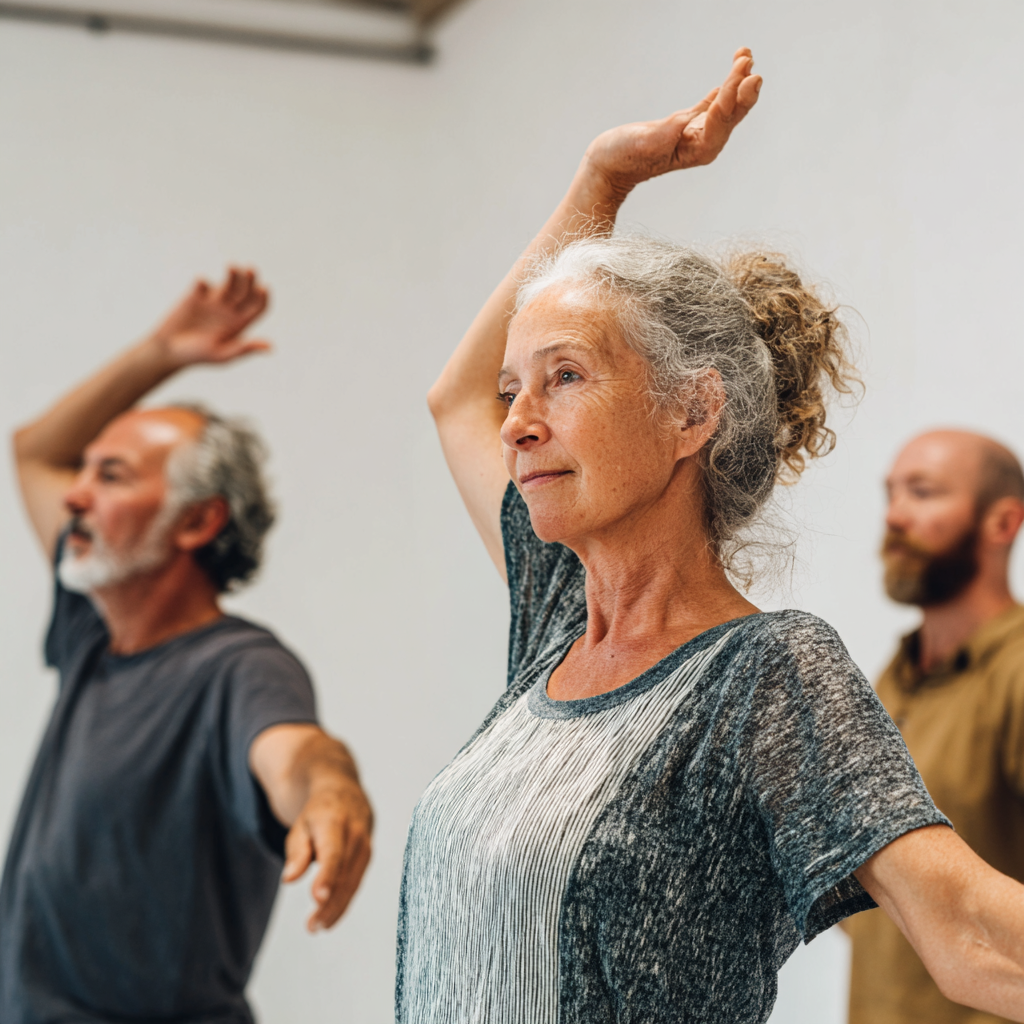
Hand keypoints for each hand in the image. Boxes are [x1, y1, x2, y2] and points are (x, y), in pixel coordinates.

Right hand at [149, 266, 270, 368]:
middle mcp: (230, 310)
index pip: (258, 306)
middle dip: (250, 279)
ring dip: (233, 274)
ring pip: (229, 283)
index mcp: (240, 324)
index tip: (263, 288)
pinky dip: (203, 282)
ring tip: (232, 267)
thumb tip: (271, 347)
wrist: (169, 350)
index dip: (263, 297)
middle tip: (251, 269)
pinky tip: (201, 284)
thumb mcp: (223, 354)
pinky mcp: (195, 296)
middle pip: (246, 291)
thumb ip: (245, 348)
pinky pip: (203, 284)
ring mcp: (213, 301)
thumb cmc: (197, 356)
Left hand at [281, 778, 372, 931]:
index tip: (318, 899)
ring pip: (353, 881)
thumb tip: (289, 879)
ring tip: (317, 927)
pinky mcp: (368, 856)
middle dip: (329, 902)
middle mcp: (355, 832)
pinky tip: (330, 918)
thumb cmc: (318, 813)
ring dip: (337, 907)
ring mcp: (365, 844)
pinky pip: (356, 882)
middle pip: (344, 872)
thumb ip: (296, 852)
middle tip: (312, 926)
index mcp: (334, 819)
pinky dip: (344, 901)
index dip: (327, 876)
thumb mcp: (300, 826)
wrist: (345, 793)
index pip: (332, 852)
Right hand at [581, 48, 761, 200]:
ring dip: (736, 81)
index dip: (731, 98)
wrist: (608, 167)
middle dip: (742, 87)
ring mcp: (696, 134)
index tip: (739, 77)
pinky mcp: (686, 125)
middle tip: (749, 61)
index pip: (721, 120)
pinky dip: (723, 87)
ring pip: (725, 106)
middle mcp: (703, 144)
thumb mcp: (645, 144)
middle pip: (731, 113)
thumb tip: (685, 121)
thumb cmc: (623, 158)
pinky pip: (711, 104)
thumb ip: (668, 133)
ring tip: (745, 55)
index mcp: (699, 151)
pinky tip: (733, 75)